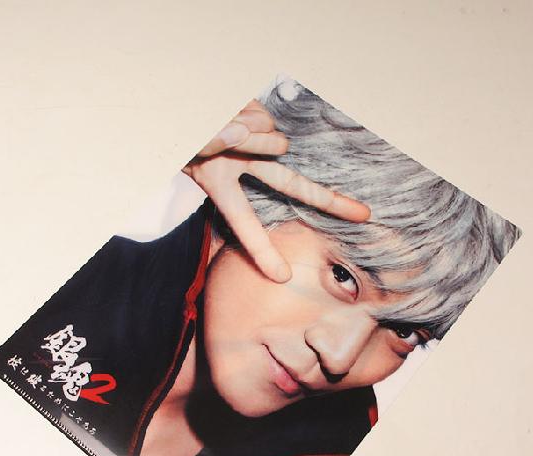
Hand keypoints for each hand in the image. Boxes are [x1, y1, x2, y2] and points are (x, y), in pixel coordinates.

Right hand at [183, 99, 370, 282]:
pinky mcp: (256, 110)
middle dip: (327, 199)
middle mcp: (241, 165)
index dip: (262, 251)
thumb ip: (215, 141)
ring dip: (247, 135)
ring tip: (217, 124)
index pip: (243, 223)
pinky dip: (242, 112)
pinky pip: (261, 118)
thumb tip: (250, 131)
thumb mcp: (183, 146)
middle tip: (363, 214)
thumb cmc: (172, 131)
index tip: (282, 278)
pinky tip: (225, 108)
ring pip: (272, 143)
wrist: (169, 99)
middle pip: (290, 183)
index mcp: (220, 185)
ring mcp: (251, 138)